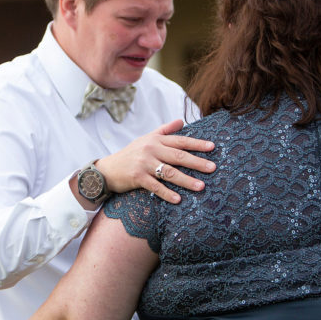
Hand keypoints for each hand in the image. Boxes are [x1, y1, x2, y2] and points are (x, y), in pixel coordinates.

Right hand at [97, 119, 215, 203]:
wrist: (107, 169)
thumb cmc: (130, 154)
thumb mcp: (146, 139)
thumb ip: (164, 130)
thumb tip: (181, 121)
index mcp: (155, 140)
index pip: (180, 141)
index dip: (196, 144)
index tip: (212, 147)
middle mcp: (151, 150)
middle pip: (178, 156)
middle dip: (197, 162)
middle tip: (213, 168)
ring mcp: (144, 164)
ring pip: (169, 172)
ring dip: (186, 180)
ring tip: (201, 186)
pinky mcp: (137, 178)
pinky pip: (155, 187)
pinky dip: (167, 193)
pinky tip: (178, 199)